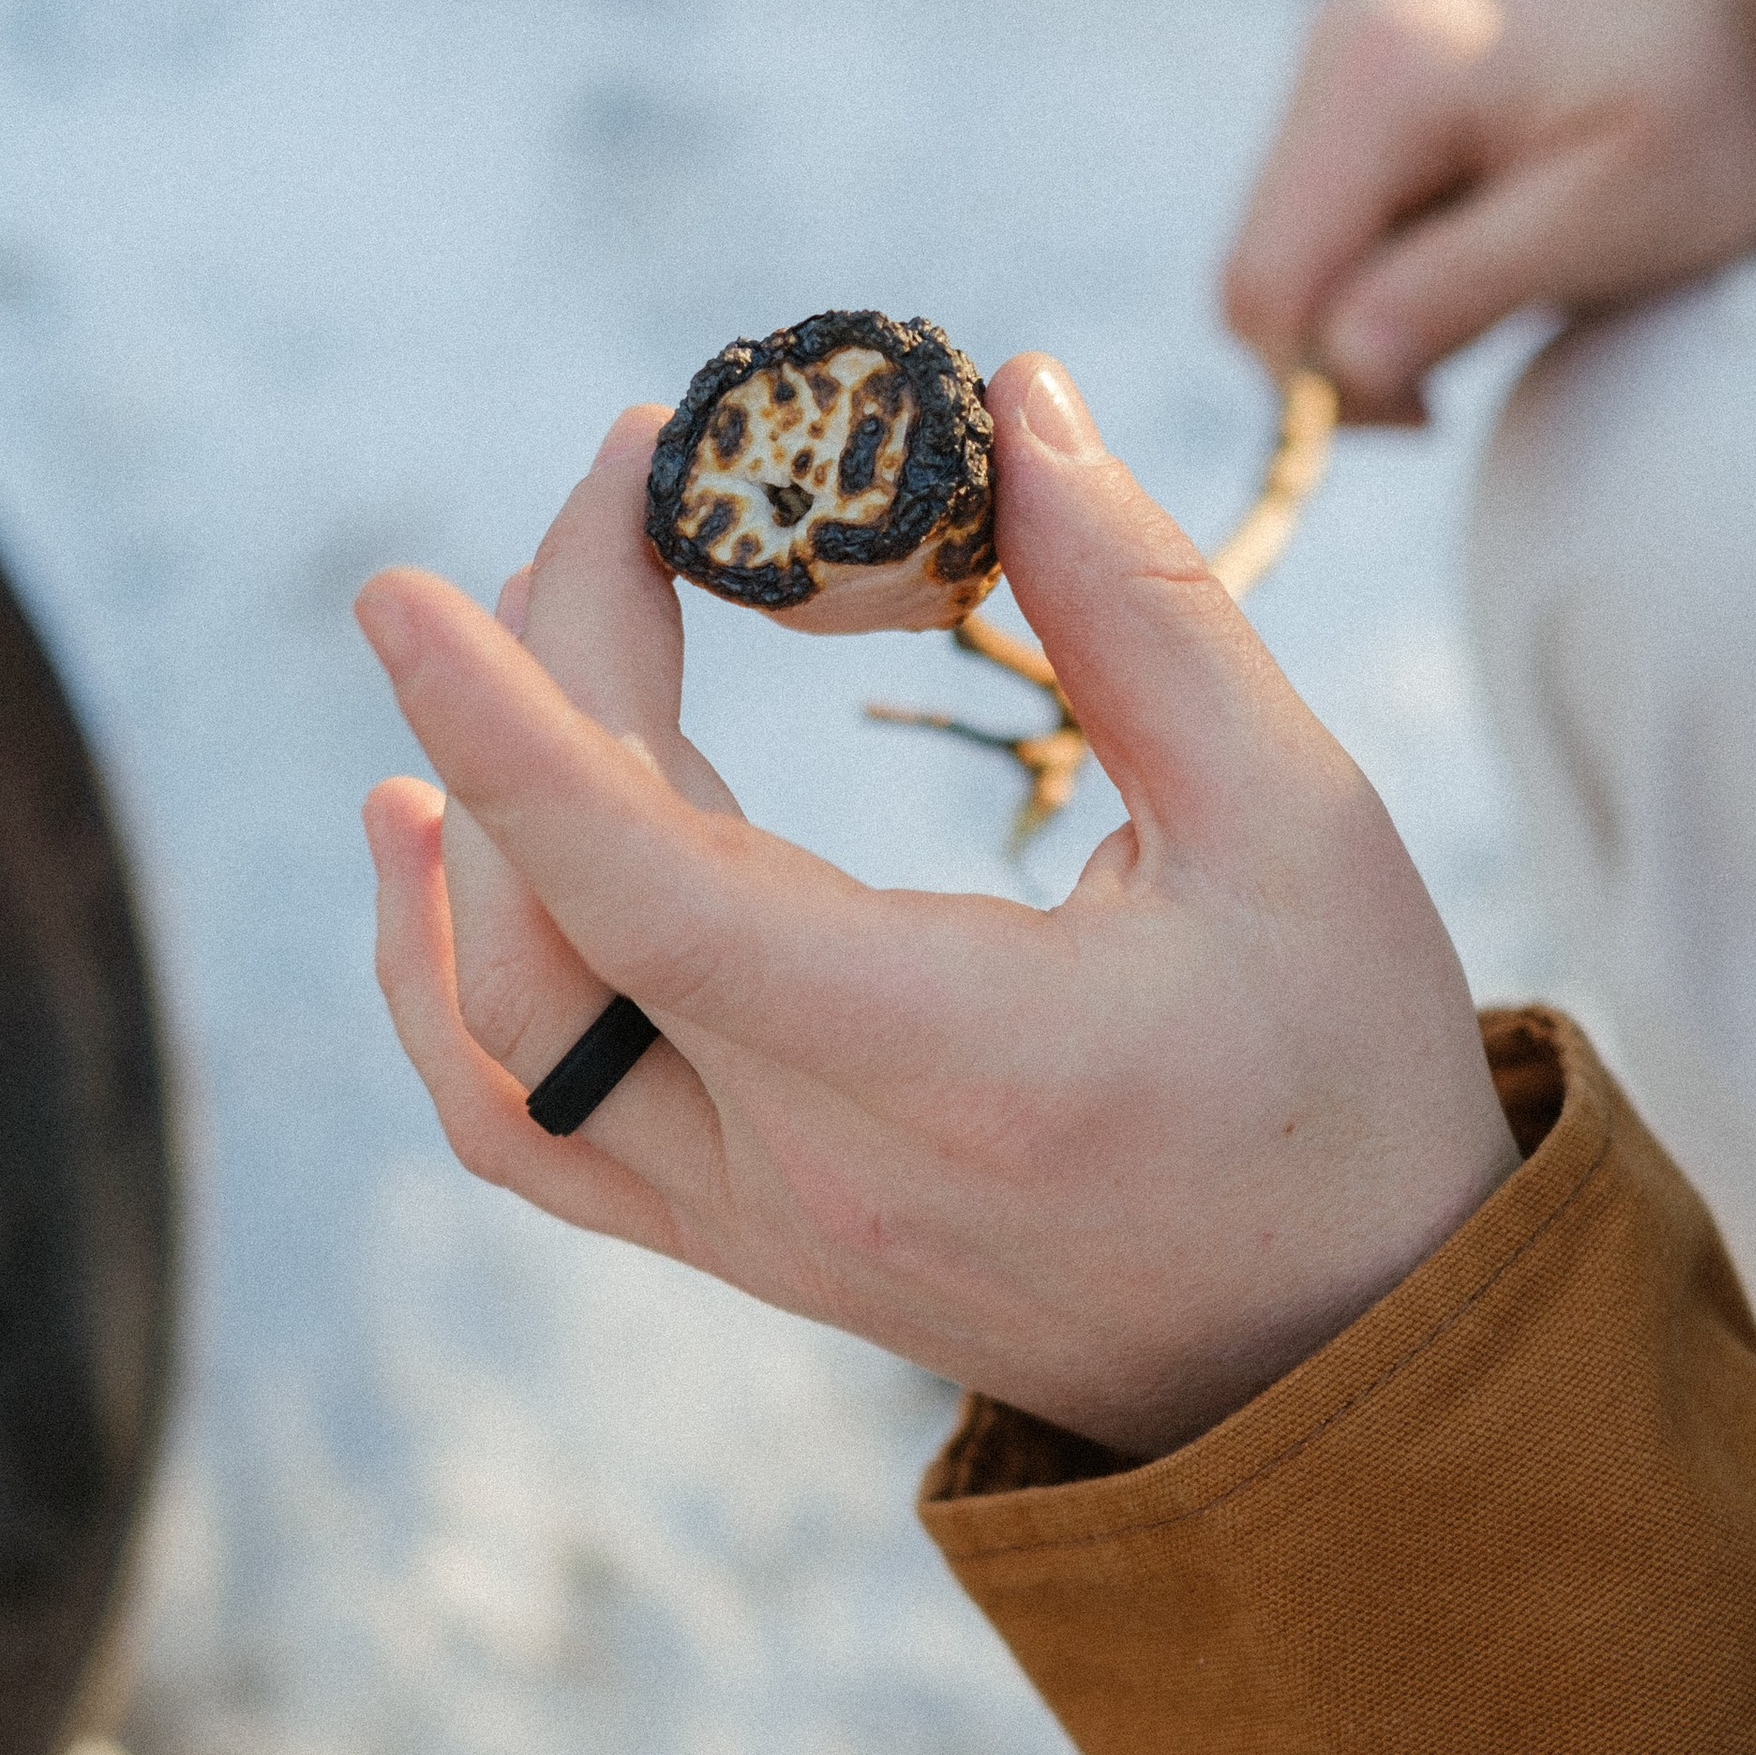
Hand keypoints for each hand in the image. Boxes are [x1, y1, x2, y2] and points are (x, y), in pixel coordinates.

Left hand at [358, 357, 1516, 1460]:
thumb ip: (1143, 608)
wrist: (1352, 1355)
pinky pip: (529, 1133)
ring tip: (485, 629)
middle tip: (624, 488)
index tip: (403, 590)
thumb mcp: (1300, 821)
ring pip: (504, 1040)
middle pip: (555, 921)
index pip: (646, 888)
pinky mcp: (749, 1246)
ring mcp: (759, 1226)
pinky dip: (446, 989)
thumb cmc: (1348, 1083)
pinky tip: (426, 848)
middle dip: (534, 677)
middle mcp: (813, 1168)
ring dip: (462, 830)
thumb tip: (1012, 399)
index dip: (510, 728)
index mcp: (949, 1059)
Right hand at [1222, 0, 1755, 422]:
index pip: (1267, 286)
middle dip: (1345, 357)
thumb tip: (1336, 369)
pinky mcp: (1361, 92)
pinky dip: (1387, 275)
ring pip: (1290, 259)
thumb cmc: (1710, 103)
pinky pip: (1328, 226)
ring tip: (1501, 294)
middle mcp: (1333, 53)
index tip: (1432, 418)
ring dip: (1374, 316)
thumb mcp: (1613, 215)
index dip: (1320, 387)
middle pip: (1262, 276)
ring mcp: (1340, 66)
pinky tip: (1481, 256)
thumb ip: (1465, 286)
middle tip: (1464, 384)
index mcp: (1380, 76)